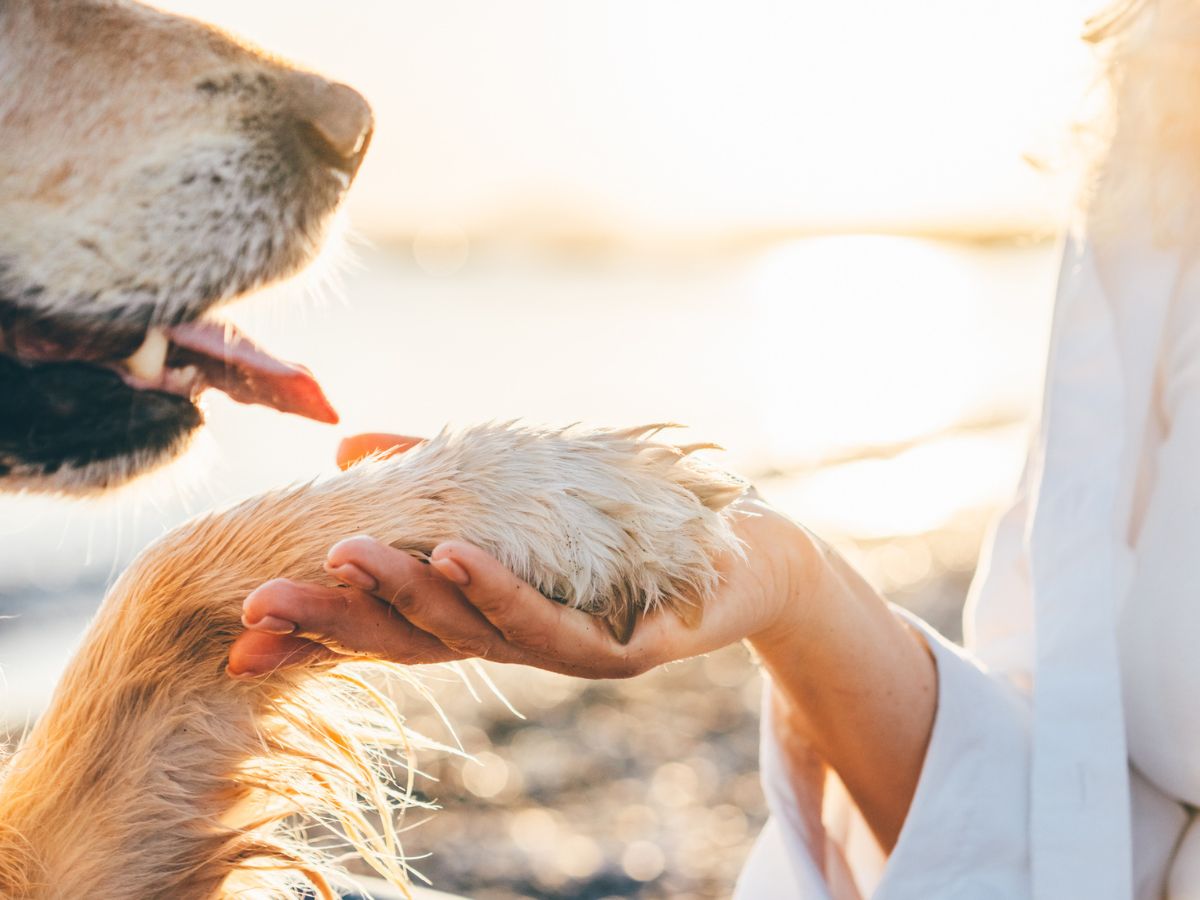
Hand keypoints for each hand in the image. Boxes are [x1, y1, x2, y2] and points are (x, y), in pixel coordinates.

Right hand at [227, 433, 810, 679]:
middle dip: (336, 622)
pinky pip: (549, 619)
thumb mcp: (506, 489)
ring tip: (345, 560)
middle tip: (261, 604)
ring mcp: (559, 647)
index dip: (315, 633)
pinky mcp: (618, 647)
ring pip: (469, 628)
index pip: (382, 627)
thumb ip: (426, 474)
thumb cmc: (612, 519)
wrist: (736, 550)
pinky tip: (454, 553)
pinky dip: (497, 590)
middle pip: (410, 637)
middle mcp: (507, 637)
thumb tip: (342, 451)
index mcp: (475, 610)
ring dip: (405, 595)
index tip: (240, 637)